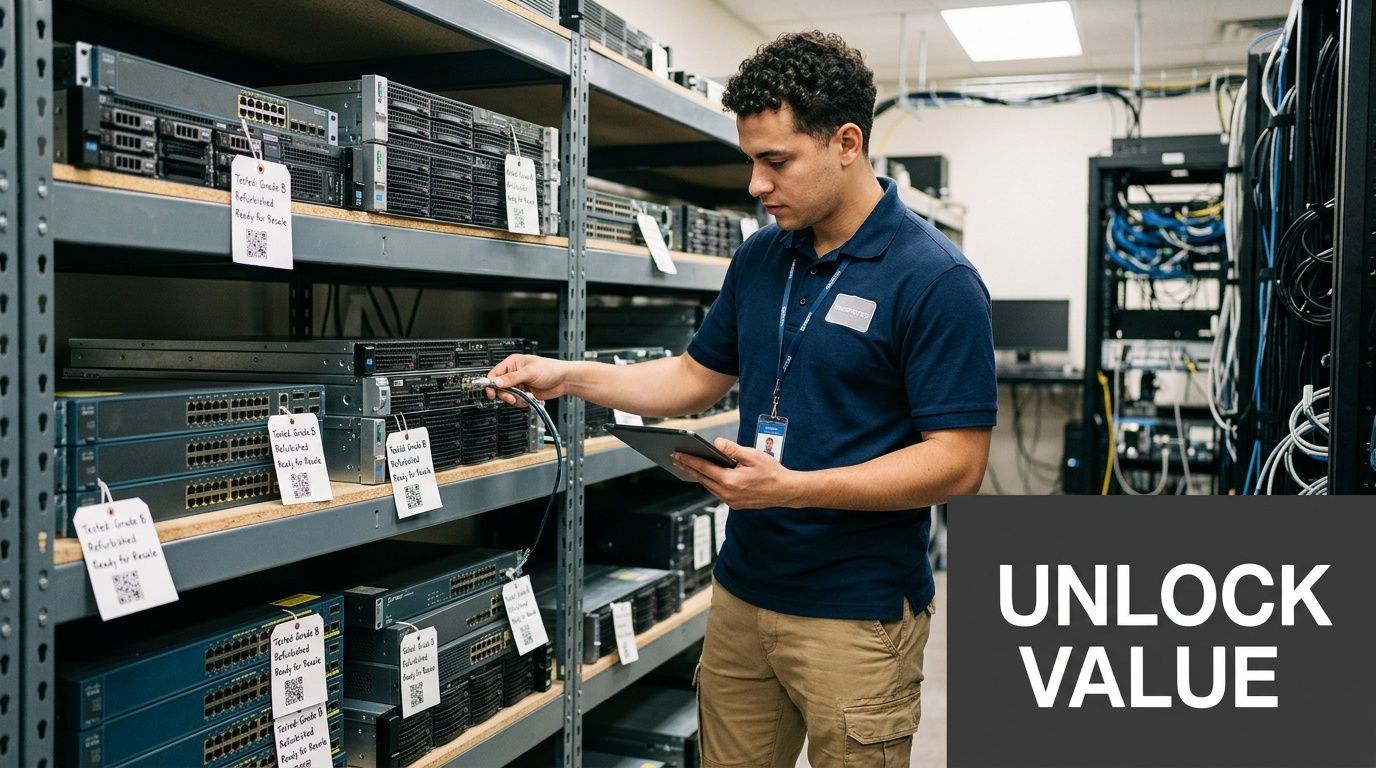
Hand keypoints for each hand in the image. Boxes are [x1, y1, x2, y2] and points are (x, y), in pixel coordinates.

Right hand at [485, 354, 570, 406]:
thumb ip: (511, 378)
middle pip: (499, 387)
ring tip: (523, 397)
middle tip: (512, 397)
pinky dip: (521, 402)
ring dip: (514, 399)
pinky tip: (529, 398)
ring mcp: (519, 383)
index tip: (491, 393)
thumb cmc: (550, 369)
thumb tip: (496, 382)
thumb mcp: (529, 373)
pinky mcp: (524, 392)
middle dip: (505, 394)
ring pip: (507, 395)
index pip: (494, 374)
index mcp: (512, 363)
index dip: (491, 384)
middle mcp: (514, 373)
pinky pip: (516, 400)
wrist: (564, 380)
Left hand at [672, 438, 803, 509]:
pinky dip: (709, 483)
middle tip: (676, 459)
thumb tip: (716, 443)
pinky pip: (717, 492)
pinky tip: (706, 476)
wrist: (785, 491)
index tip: (678, 454)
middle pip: (702, 479)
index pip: (704, 468)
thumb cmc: (772, 473)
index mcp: (731, 481)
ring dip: (698, 476)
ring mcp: (731, 501)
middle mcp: (728, 493)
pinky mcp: (735, 504)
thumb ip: (732, 449)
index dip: (689, 460)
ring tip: (687, 466)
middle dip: (688, 468)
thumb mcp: (753, 455)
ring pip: (709, 486)